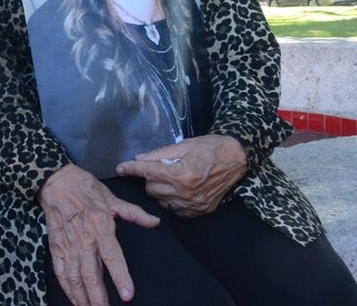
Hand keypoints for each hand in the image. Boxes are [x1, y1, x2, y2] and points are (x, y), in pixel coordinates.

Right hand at [39, 164, 158, 305]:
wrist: (57, 182)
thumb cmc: (86, 188)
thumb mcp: (112, 198)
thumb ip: (134, 213)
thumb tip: (155, 222)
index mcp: (101, 227)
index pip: (112, 257)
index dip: (120, 277)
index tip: (128, 294)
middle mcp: (84, 239)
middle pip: (91, 274)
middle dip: (98, 296)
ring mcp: (68, 244)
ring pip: (74, 277)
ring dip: (82, 296)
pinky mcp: (56, 247)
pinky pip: (61, 272)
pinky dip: (67, 288)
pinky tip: (74, 299)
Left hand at [116, 135, 246, 216]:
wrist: (237, 158)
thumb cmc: (210, 147)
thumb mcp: (183, 145)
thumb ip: (159, 154)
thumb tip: (138, 160)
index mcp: (181, 173)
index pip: (147, 173)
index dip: (130, 169)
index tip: (120, 168)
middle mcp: (186, 192)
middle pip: (151, 189)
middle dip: (150, 177)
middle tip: (159, 167)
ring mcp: (193, 204)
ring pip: (161, 200)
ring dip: (160, 189)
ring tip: (171, 177)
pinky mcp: (199, 211)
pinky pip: (174, 209)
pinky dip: (172, 199)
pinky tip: (178, 188)